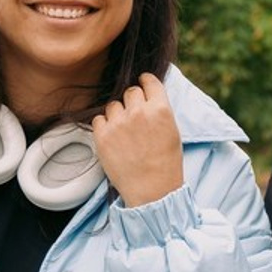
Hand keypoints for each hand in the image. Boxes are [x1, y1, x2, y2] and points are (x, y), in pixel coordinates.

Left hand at [92, 73, 184, 206]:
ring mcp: (119, 123)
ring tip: (125, 131)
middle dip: (133, 100)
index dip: (145, 81)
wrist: (152, 190)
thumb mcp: (172, 130)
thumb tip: (146, 95)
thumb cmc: (166, 162)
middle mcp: (139, 112)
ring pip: (113, 104)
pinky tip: (114, 138)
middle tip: (136, 115)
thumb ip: (159, 110)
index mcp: (161, 109)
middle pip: (131, 91)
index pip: (149, 81)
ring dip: (118, 113)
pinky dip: (105, 126)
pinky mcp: (102, 136)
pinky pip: (99, 119)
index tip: (142, 83)